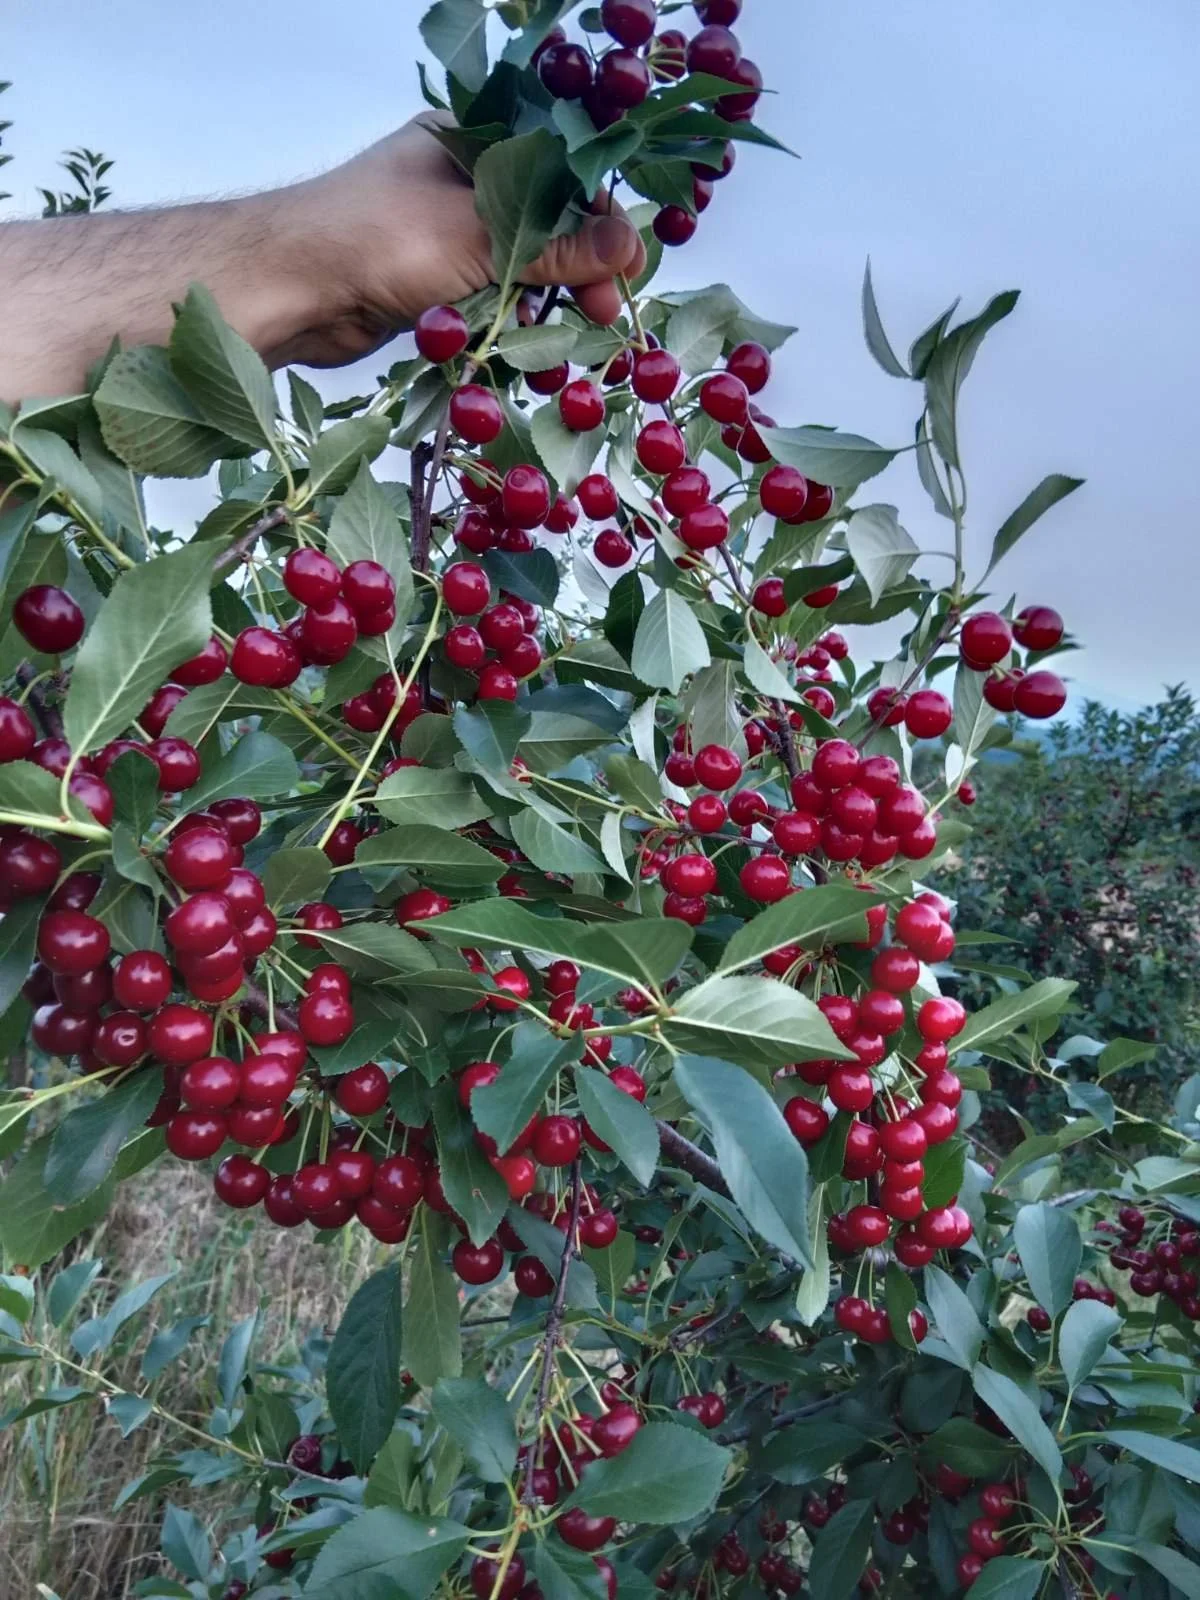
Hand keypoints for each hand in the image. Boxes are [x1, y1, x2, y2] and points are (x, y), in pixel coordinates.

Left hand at [273, 116, 646, 368]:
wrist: (291, 288)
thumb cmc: (374, 238)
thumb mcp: (479, 239)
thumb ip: (556, 247)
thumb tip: (628, 247)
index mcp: (473, 141)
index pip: (559, 171)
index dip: (598, 218)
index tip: (625, 266)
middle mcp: (460, 180)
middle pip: (544, 222)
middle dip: (577, 270)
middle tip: (603, 314)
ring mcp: (443, 232)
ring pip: (517, 265)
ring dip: (544, 302)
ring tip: (566, 337)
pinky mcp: (430, 280)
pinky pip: (486, 298)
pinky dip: (507, 321)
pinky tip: (523, 342)